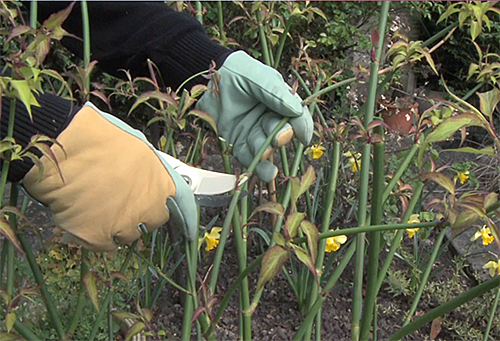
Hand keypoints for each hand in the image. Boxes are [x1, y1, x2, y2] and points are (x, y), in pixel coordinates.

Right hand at [22, 103, 196, 251]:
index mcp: (163, 183)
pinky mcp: (99, 238)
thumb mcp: (137, 147)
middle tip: (121, 199)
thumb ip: (150, 170)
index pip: (184, 208)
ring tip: (97, 203)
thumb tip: (151, 179)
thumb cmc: (97, 138)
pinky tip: (84, 215)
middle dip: (141, 213)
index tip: (189, 229)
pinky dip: (95, 234)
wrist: (61, 149)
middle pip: (153, 220)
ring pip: (127, 234)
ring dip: (117, 224)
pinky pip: (103, 243)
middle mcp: (150, 207)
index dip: (187, 219)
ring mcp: (125, 225)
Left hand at [196, 51, 313, 182]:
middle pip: (282, 134)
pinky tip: (266, 174)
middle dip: (280, 138)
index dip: (302, 127)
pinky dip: (259, 168)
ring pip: (267, 149)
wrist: (208, 80)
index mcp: (281, 102)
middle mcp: (270, 119)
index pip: (297, 117)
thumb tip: (297, 110)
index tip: (304, 137)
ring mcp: (255, 132)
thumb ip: (276, 93)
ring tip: (262, 151)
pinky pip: (250, 158)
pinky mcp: (240, 143)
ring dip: (266, 152)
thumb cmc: (237, 72)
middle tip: (276, 137)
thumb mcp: (258, 77)